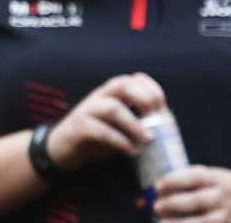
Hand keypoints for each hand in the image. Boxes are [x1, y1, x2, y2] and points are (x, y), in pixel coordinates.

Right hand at [44, 72, 167, 170]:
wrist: (63, 148)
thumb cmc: (97, 136)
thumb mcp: (120, 125)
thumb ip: (138, 121)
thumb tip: (167, 126)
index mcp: (112, 93)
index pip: (135, 79)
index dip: (153, 90)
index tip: (164, 108)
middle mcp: (100, 96)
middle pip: (123, 84)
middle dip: (144, 99)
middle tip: (157, 118)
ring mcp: (87, 110)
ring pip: (112, 107)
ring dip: (134, 124)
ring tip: (149, 139)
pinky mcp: (79, 127)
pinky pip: (101, 130)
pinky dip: (119, 141)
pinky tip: (131, 151)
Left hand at [153, 166, 230, 221]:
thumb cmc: (216, 186)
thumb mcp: (202, 178)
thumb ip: (175, 185)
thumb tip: (141, 200)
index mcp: (214, 178)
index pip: (195, 177)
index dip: (176, 180)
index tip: (158, 185)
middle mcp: (222, 195)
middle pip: (199, 200)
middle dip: (176, 204)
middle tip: (157, 207)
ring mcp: (227, 214)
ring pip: (206, 221)